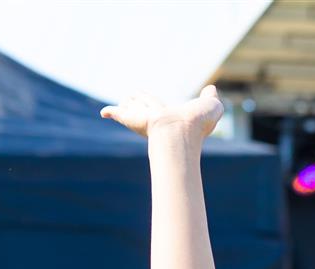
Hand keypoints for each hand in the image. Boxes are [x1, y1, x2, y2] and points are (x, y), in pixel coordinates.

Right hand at [101, 84, 223, 143]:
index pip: (165, 108)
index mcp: (172, 116)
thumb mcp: (210, 106)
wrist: (180, 133)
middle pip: (146, 105)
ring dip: (127, 106)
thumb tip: (211, 89)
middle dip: (142, 101)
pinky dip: (111, 112)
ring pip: (132, 107)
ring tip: (122, 104)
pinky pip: (117, 113)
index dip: (162, 105)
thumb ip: (210, 97)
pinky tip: (104, 112)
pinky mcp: (130, 118)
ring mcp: (142, 118)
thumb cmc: (197, 123)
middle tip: (135, 98)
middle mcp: (156, 118)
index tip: (158, 105)